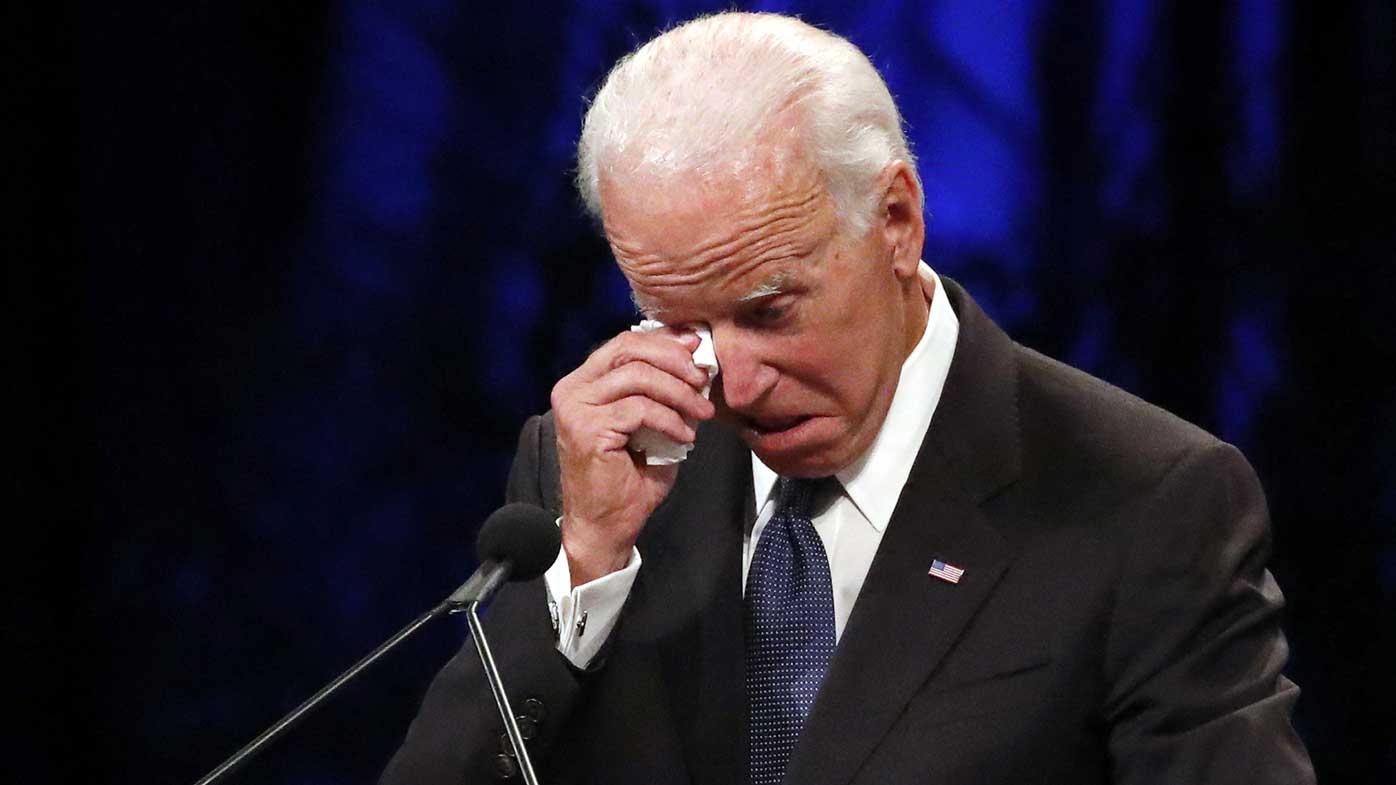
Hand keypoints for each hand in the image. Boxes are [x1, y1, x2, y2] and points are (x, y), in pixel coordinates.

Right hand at [550, 327, 715, 584]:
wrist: (606, 525)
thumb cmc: (628, 477)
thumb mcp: (650, 422)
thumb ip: (662, 389)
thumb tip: (695, 359)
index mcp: (582, 383)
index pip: (624, 343)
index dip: (664, 342)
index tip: (697, 349)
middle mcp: (572, 390)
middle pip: (629, 350)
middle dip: (674, 361)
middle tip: (703, 380)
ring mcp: (575, 408)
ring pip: (638, 377)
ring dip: (679, 392)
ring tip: (702, 412)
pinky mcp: (587, 430)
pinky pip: (641, 409)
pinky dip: (670, 420)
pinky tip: (684, 437)